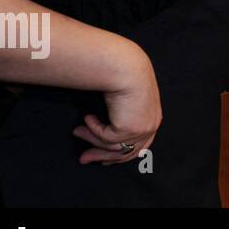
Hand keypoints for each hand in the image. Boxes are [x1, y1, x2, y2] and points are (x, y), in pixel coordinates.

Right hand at [73, 46, 160, 165]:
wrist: (127, 68)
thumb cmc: (126, 77)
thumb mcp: (128, 99)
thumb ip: (123, 115)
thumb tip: (107, 129)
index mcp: (152, 119)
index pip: (140, 146)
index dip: (121, 155)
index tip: (105, 160)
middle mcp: (150, 126)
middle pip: (126, 152)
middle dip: (102, 156)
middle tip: (84, 159)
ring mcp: (141, 130)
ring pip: (112, 146)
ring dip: (91, 140)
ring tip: (76, 131)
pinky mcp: (128, 129)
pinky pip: (105, 137)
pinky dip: (93, 129)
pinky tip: (88, 117)